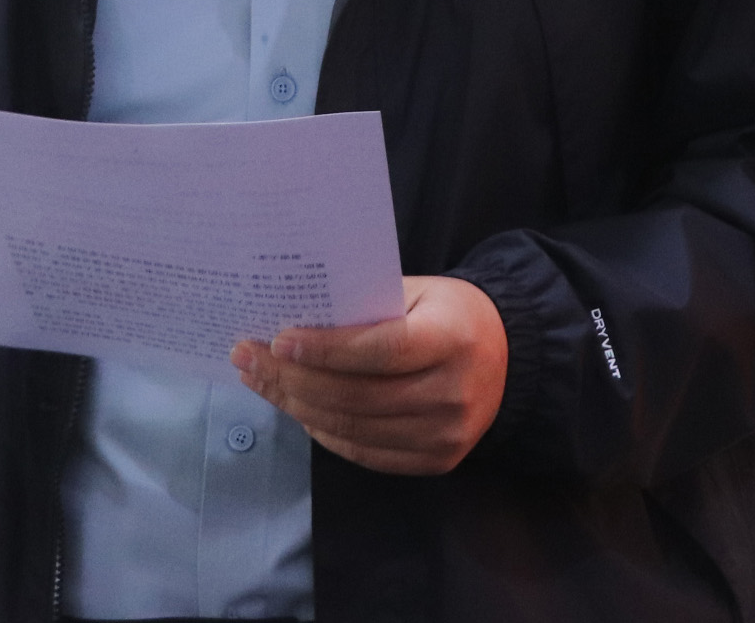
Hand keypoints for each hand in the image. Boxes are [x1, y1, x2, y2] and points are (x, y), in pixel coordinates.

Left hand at [230, 275, 507, 475]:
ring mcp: (446, 434)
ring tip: (261, 381)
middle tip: (248, 358)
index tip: (278, 341)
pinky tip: (298, 408)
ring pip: (354, 429)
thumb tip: (291, 319)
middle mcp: (452, 392)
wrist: (506, 357)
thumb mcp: (416, 293)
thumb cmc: (448, 314)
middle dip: (292, 380)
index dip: (326, 351)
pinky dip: (324, 432)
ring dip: (297, 407)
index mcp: (451, 338)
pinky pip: (365, 453)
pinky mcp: (437, 461)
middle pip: (357, 397)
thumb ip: (365, 306)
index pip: (381, 351)